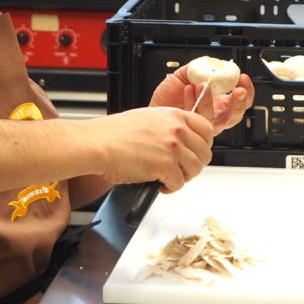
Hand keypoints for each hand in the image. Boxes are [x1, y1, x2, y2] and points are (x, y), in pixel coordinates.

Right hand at [93, 107, 212, 192]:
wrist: (97, 144)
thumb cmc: (114, 134)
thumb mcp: (148, 119)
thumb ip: (169, 127)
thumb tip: (181, 142)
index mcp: (174, 115)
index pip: (207, 129)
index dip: (203, 145)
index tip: (195, 153)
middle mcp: (177, 129)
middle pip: (204, 153)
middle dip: (193, 165)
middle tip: (180, 170)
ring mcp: (173, 147)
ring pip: (195, 170)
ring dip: (182, 178)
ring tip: (168, 179)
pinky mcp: (165, 166)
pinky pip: (178, 184)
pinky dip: (169, 188)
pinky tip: (158, 185)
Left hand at [150, 65, 254, 135]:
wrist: (150, 112)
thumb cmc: (167, 99)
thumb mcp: (183, 76)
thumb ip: (197, 68)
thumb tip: (211, 62)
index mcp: (218, 103)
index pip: (241, 100)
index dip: (246, 90)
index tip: (242, 78)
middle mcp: (215, 116)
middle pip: (237, 113)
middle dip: (240, 101)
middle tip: (238, 90)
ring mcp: (205, 125)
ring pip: (220, 120)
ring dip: (212, 100)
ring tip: (201, 84)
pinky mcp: (193, 131)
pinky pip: (200, 119)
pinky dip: (195, 102)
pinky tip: (188, 89)